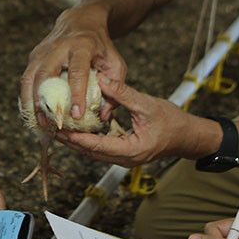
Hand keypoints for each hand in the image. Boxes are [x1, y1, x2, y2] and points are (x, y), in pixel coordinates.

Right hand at [20, 4, 126, 128]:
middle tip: (50, 124)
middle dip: (45, 101)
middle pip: (45, 74)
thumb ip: (114, 89)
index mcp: (82, 46)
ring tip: (38, 124)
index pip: (77, 72)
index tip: (76, 115)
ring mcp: (42, 50)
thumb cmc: (101, 47)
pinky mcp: (33, 56)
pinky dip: (27, 99)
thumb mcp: (116, 64)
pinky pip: (26, 80)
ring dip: (31, 103)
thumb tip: (102, 116)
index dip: (76, 94)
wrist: (81, 22)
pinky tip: (32, 115)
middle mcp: (58, 46)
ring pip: (29, 78)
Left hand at [53, 74, 219, 166]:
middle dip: (70, 141)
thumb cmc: (172, 121)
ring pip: (93, 152)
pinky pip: (100, 148)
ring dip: (76, 141)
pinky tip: (76, 128)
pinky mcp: (123, 152)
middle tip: (51, 128)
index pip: (98, 146)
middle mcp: (125, 159)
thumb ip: (123, 94)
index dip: (77, 138)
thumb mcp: (147, 104)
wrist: (188, 136)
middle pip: (90, 152)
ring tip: (57, 128)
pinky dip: (87, 139)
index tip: (60, 130)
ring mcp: (124, 158)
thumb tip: (101, 79)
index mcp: (131, 150)